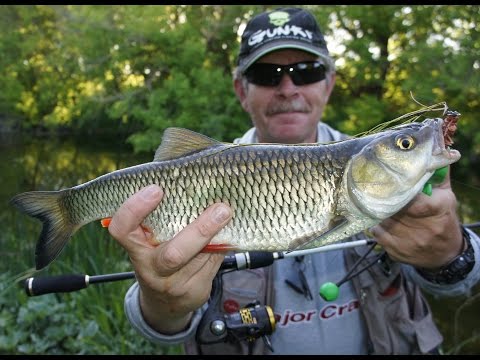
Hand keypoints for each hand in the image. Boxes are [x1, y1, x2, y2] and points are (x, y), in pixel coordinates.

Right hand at [107, 185, 232, 333]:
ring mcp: (174, 284)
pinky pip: (214, 265)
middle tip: (221, 208)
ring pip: (202, 258)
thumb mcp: (153, 236)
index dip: (135, 209)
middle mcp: (151, 269)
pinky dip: (224, 245)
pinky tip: (228, 233)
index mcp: (135, 248)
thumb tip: (193, 178)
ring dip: (219, 235)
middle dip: (200, 230)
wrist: (165, 301)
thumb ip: (165, 213)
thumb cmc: (159, 254)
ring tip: (228, 214)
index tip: (156, 189)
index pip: (122, 229)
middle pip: (174, 254)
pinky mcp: (194, 291)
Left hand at [370, 172, 463, 269]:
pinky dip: (376, 224)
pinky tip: (382, 220)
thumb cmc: (444, 218)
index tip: (389, 182)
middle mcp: (423, 228)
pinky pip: (376, 232)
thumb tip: (431, 151)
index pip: (413, 197)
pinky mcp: (396, 252)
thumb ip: (437, 175)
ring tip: (379, 205)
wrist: (446, 254)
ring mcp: (409, 242)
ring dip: (378, 210)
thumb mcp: (446, 196)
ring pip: (382, 219)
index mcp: (437, 209)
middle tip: (377, 190)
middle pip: (394, 207)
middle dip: (384, 198)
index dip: (398, 189)